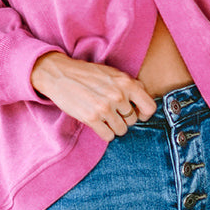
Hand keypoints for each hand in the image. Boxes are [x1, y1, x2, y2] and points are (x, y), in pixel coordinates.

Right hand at [31, 52, 156, 142]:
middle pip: (132, 120)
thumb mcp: (112, 73)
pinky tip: (98, 124)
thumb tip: (143, 97)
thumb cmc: (87, 74)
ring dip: (114, 127)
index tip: (137, 114)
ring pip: (121, 130)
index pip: (150, 107)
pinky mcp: (91, 118)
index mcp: (126, 83)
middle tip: (112, 112)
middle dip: (124, 118)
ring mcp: (104, 108)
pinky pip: (108, 136)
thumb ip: (129, 84)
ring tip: (104, 118)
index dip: (144, 113)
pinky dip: (104, 133)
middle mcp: (117, 96)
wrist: (60, 74)